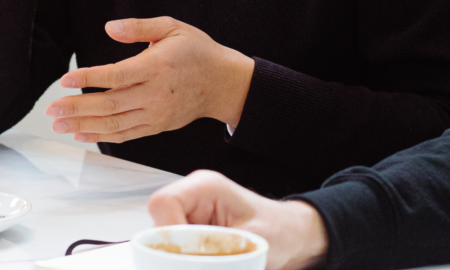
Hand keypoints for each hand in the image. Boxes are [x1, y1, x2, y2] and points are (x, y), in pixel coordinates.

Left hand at [45, 17, 254, 141]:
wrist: (223, 83)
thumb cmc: (197, 51)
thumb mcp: (172, 27)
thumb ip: (139, 27)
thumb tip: (108, 28)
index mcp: (156, 66)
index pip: (116, 75)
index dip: (89, 78)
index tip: (65, 79)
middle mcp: (155, 93)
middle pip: (109, 104)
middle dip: (77, 108)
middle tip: (51, 109)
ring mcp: (156, 113)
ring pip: (114, 123)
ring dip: (83, 125)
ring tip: (59, 124)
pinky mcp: (157, 126)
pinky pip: (125, 135)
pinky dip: (102, 137)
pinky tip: (82, 134)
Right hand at [148, 170, 327, 269]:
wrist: (291, 236)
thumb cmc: (279, 230)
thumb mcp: (249, 242)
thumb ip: (216, 251)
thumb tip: (189, 261)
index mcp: (205, 187)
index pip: (163, 203)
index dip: (168, 232)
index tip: (185, 256)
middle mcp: (192, 198)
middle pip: (157, 225)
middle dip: (173, 252)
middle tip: (201, 264)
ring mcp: (190, 215)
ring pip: (163, 241)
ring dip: (181, 260)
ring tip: (213, 263)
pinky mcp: (192, 232)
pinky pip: (175, 251)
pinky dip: (186, 263)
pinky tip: (210, 264)